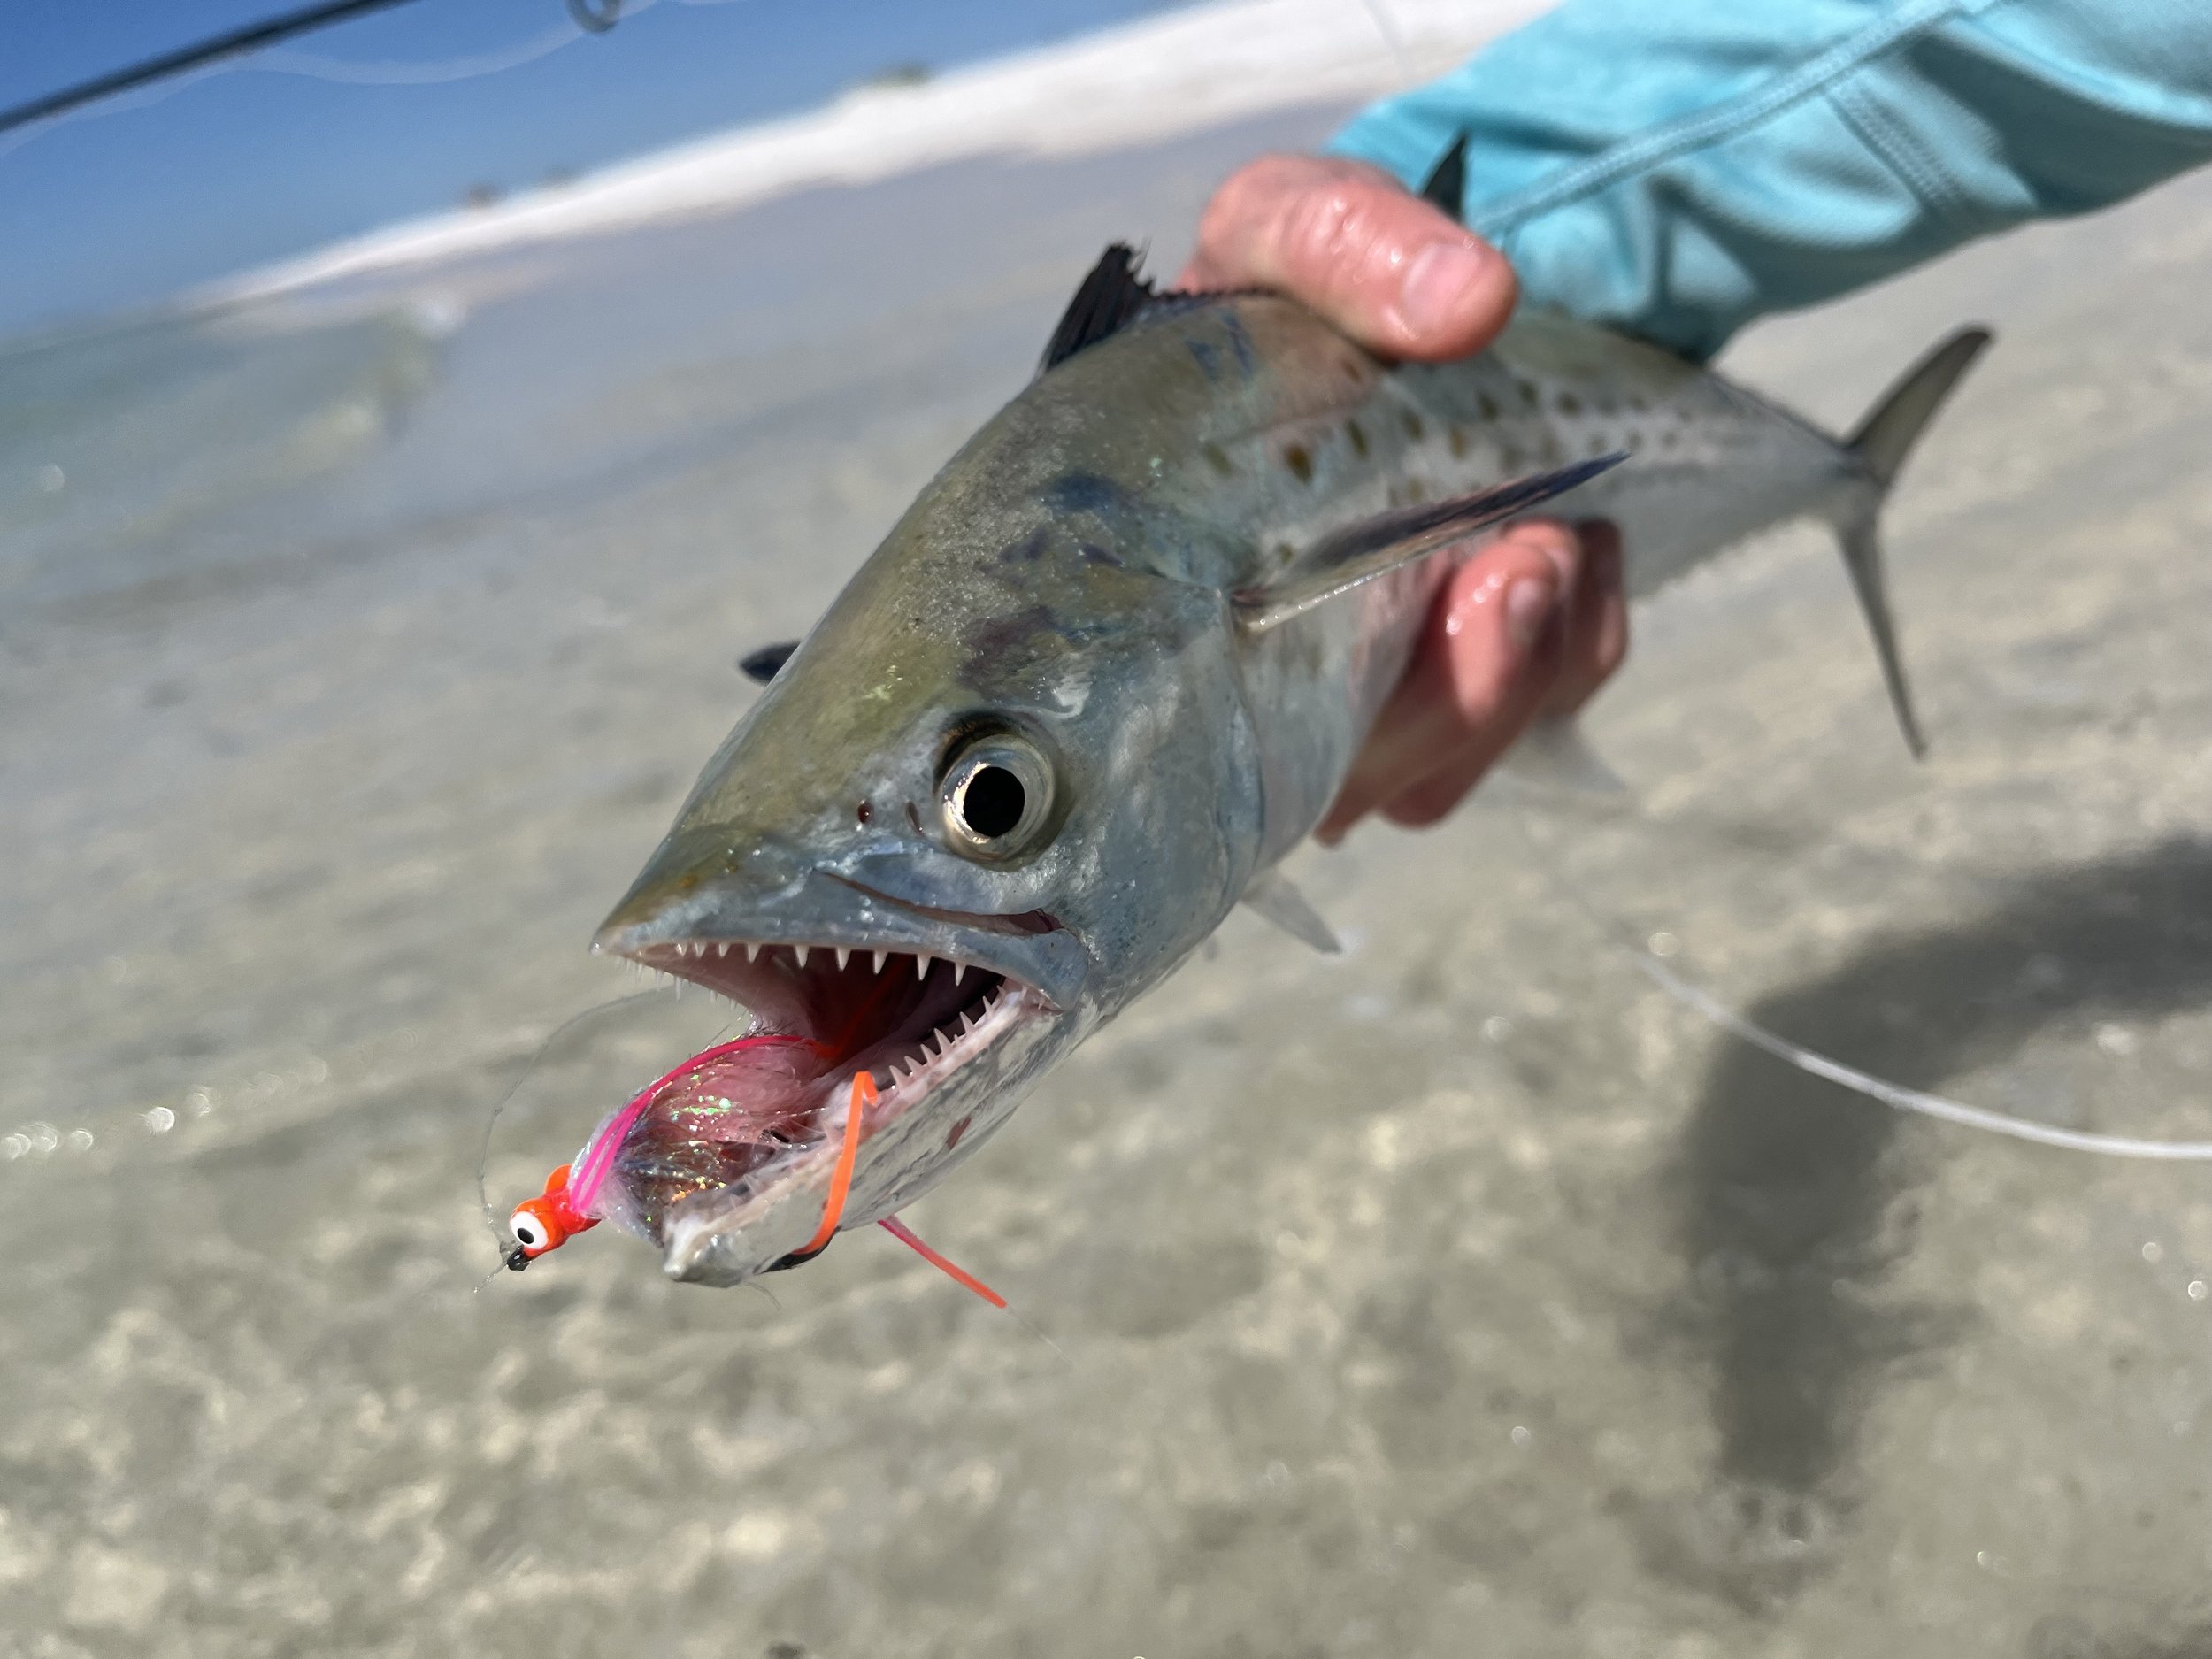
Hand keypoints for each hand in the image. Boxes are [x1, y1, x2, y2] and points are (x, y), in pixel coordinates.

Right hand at [1179, 154, 1627, 839]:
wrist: (1412, 302)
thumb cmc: (1309, 287)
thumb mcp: (1300, 220)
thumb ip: (1346, 239)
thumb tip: (1471, 306)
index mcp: (1160, 599)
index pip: (1182, 751)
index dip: (1304, 735)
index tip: (1445, 599)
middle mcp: (1239, 685)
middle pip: (1343, 790)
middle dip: (1461, 691)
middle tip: (1522, 559)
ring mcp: (1345, 705)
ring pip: (1435, 776)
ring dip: (1527, 663)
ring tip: (1552, 540)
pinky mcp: (1454, 697)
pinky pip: (1532, 719)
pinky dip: (1577, 638)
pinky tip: (1570, 548)